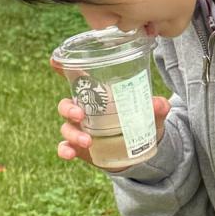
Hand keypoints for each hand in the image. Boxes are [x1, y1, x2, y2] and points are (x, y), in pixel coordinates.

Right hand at [53, 73, 171, 166]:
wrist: (139, 153)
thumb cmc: (140, 124)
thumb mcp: (152, 115)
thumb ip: (157, 108)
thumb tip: (159, 104)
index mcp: (98, 95)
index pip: (77, 78)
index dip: (63, 68)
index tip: (55, 62)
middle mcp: (84, 110)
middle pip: (66, 104)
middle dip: (68, 108)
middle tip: (80, 114)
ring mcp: (79, 129)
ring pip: (66, 127)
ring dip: (72, 133)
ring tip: (87, 141)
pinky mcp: (79, 147)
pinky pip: (65, 146)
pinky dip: (65, 150)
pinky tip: (70, 153)